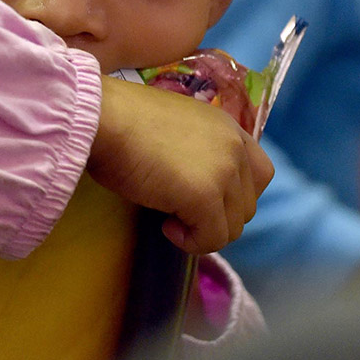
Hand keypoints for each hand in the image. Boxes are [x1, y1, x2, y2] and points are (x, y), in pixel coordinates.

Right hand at [87, 75, 273, 254]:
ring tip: (168, 219)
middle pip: (247, 204)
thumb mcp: (170, 127)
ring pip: (232, 226)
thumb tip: (189, 182)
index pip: (259, 172)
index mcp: (226, 126)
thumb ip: (194, 150)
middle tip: (179, 211)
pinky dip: (191, 242)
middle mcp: (234, 147)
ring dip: (203, 230)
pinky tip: (166, 228)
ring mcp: (223, 172)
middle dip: (216, 216)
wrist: (99, 118)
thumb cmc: (118, 118)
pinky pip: (212, 239)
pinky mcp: (205, 196)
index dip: (234, 194)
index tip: (202, 198)